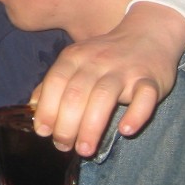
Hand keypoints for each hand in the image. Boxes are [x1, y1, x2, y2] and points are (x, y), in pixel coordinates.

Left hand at [32, 2, 184, 156]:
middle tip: (64, 146)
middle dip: (66, 124)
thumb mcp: (75, 61)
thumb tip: (33, 109)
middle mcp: (97, 62)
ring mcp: (124, 70)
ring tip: (85, 149)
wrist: (148, 35)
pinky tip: (125, 131)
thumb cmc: (105, 56)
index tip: (43, 132)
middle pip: (76, 94)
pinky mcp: (150, 79)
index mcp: (74, 57)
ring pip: (104, 97)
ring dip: (92, 126)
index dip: (47, 109)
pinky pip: (144, 97)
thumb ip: (54, 83)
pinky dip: (136, 114)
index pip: (55, 82)